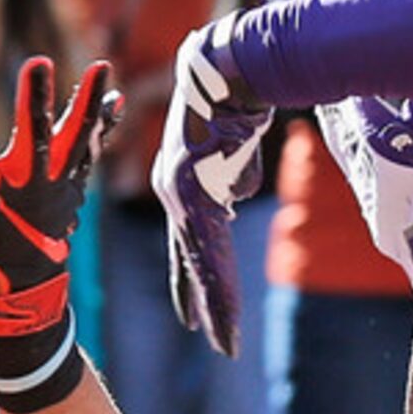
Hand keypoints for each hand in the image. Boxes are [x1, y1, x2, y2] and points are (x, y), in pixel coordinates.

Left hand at [153, 17, 272, 356]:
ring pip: (201, 265)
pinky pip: (211, 253)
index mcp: (181, 185)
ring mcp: (182, 197)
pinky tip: (226, 312)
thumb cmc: (237, 102)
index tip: (193, 310)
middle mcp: (175, 194)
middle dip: (200, 301)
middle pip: (190, 259)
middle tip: (208, 336)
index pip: (189, 242)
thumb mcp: (235, 150)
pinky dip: (220, 287)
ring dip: (217, 306)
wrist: (232, 71)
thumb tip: (237, 199)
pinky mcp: (196, 197)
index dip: (192, 278)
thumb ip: (233, 180)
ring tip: (225, 341)